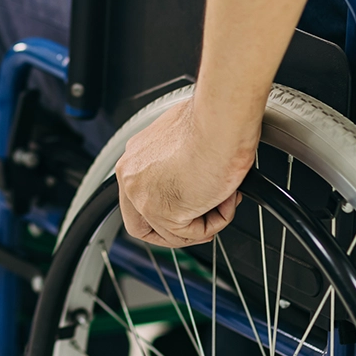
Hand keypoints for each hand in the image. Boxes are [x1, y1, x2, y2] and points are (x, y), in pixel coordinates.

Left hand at [115, 95, 256, 247]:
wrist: (220, 122)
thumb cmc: (210, 123)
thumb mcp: (182, 142)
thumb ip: (174, 165)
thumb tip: (187, 178)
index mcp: (133, 158)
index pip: (136, 200)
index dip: (162, 214)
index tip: (186, 212)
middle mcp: (130, 176)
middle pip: (141, 226)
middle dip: (175, 231)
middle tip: (203, 221)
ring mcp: (142, 196)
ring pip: (172, 233)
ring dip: (205, 221)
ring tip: (224, 196)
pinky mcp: (163, 212)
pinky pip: (194, 233)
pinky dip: (217, 220)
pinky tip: (225, 197)